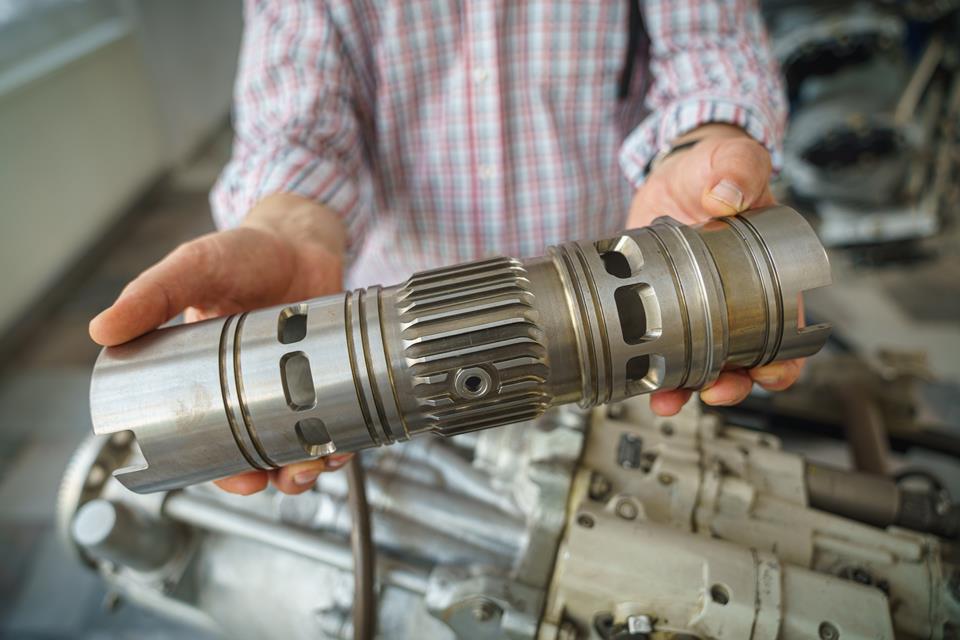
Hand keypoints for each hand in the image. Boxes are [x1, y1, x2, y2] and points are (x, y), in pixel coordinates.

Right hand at [89, 193, 350, 494]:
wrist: (302, 237)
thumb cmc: (244, 252)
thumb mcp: (194, 267)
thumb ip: (152, 295)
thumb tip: (102, 329)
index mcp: (208, 376)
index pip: (206, 436)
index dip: (218, 467)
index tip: (231, 478)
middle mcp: (252, 388)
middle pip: (257, 452)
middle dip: (266, 475)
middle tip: (275, 479)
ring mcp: (296, 383)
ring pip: (299, 445)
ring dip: (306, 468)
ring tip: (311, 467)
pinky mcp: (332, 377)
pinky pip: (336, 421)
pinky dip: (340, 441)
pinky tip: (342, 445)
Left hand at [625, 124, 802, 416]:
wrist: (673, 175)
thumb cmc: (714, 170)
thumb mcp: (728, 160)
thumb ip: (736, 167)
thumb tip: (728, 191)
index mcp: (769, 275)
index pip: (789, 330)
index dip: (784, 360)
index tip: (769, 370)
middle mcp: (737, 302)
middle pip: (747, 361)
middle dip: (735, 384)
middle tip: (717, 390)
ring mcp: (699, 311)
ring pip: (703, 366)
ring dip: (689, 388)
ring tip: (670, 396)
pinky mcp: (662, 311)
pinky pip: (663, 351)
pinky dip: (654, 371)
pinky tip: (642, 381)